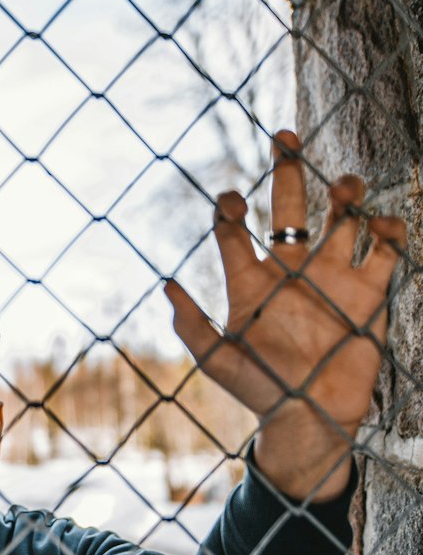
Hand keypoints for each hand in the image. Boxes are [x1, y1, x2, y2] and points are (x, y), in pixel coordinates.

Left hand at [164, 129, 405, 500]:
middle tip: (283, 137)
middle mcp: (292, 271)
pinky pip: (384, 251)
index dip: (230, 210)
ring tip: (343, 190)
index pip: (236, 232)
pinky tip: (380, 227)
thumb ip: (192, 325)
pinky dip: (388, 231)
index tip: (231, 202)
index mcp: (252, 282)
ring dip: (344, 193)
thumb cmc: (258, 391)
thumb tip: (166, 286)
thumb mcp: (217, 361)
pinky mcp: (369, 293)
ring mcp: (331, 278)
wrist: (309, 417)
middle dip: (287, 169)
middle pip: (290, 207)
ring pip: (342, 218)